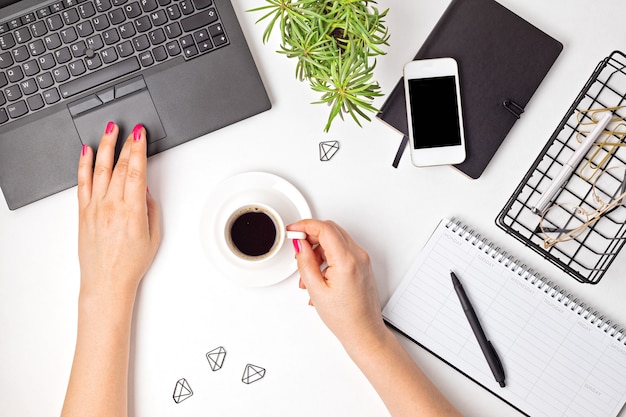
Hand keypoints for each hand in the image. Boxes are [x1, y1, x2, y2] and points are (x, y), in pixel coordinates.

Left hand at [77, 122, 160, 298]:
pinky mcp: (83, 212)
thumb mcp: (153, 235)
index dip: (139, 149)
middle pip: (121, 167)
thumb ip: (150, 208)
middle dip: (127, 144)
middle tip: (131, 129)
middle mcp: (111, 206)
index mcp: (132, 211)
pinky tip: (86, 152)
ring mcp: (95, 208)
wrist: (106, 281)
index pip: (137, 171)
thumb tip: (145, 189)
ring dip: (106, 146)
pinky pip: (82, 183)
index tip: (141, 135)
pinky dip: (84, 165)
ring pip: (101, 169)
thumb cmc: (130, 263)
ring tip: (110, 130)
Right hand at [288, 219, 387, 352]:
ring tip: (308, 273)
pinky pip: (342, 251)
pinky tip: (318, 275)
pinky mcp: (362, 265)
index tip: (293, 230)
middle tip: (297, 249)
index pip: (324, 228)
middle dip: (311, 237)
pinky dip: (327, 257)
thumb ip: (305, 262)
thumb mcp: (316, 290)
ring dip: (318, 250)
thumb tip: (300, 244)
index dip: (305, 225)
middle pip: (331, 231)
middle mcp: (358, 256)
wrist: (364, 332)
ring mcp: (362, 260)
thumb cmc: (345, 318)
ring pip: (335, 240)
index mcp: (347, 260)